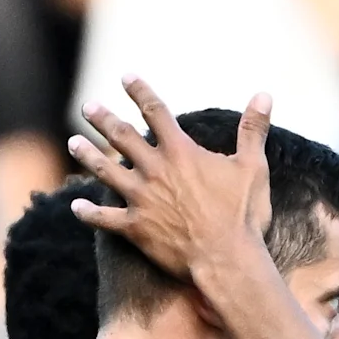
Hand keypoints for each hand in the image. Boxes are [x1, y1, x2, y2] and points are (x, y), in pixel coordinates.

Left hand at [69, 81, 275, 307]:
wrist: (226, 260)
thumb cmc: (242, 215)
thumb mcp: (253, 167)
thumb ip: (253, 129)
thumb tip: (265, 95)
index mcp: (180, 152)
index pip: (156, 111)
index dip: (139, 91)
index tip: (126, 77)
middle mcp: (154, 170)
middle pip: (122, 136)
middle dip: (103, 119)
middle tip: (88, 107)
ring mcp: (141, 199)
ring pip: (106, 171)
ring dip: (88, 155)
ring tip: (73, 142)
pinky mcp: (135, 229)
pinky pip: (104, 219)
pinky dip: (89, 213)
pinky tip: (76, 206)